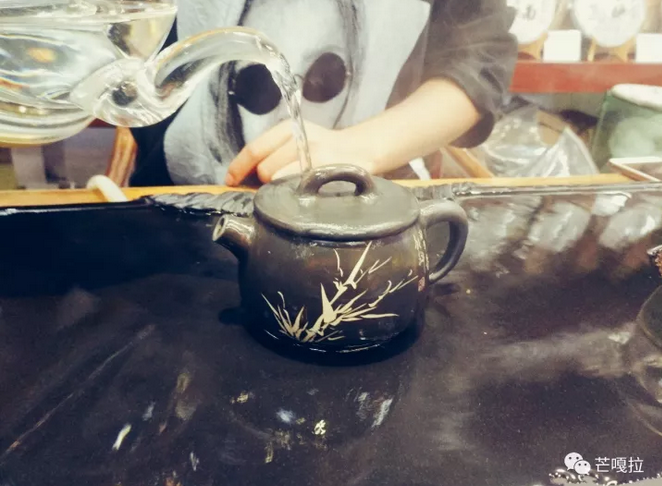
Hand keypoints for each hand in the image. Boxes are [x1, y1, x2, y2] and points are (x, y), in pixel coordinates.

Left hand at [225, 120, 376, 185]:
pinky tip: (301, 195)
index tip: (230, 181)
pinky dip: (294, 194)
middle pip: (265, 169)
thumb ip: (272, 152)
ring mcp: (315, 156)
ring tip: (288, 191)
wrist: (361, 150)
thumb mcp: (297, 138)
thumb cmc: (322, 149)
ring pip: (279, 181)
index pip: (254, 149)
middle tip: (271, 188)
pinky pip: (299, 189)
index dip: (238, 168)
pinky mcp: (326, 172)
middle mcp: (301, 138)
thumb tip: (243, 175)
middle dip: (263, 182)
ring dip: (278, 190)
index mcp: (288, 128)